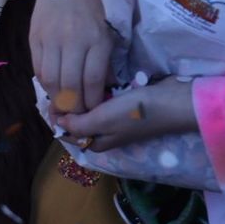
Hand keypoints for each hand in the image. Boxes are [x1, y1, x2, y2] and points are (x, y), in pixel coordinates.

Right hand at [26, 0, 113, 114]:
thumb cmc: (89, 7)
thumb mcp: (104, 31)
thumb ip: (102, 60)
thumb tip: (100, 89)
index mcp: (96, 39)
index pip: (92, 80)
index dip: (91, 101)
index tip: (93, 109)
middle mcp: (73, 40)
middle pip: (70, 84)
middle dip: (73, 105)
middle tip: (76, 113)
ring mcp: (51, 39)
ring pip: (51, 80)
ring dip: (56, 97)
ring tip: (63, 103)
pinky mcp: (35, 38)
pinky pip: (38, 68)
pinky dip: (45, 83)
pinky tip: (51, 86)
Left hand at [56, 78, 196, 151]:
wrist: (172, 102)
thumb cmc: (136, 113)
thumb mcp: (102, 121)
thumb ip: (78, 125)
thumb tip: (58, 123)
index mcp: (95, 143)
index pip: (67, 132)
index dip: (56, 116)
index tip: (52, 96)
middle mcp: (102, 134)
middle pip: (76, 120)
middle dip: (67, 106)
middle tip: (61, 84)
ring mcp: (112, 120)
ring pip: (88, 109)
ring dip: (80, 97)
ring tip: (72, 80)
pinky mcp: (122, 106)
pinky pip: (101, 100)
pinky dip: (95, 92)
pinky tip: (90, 80)